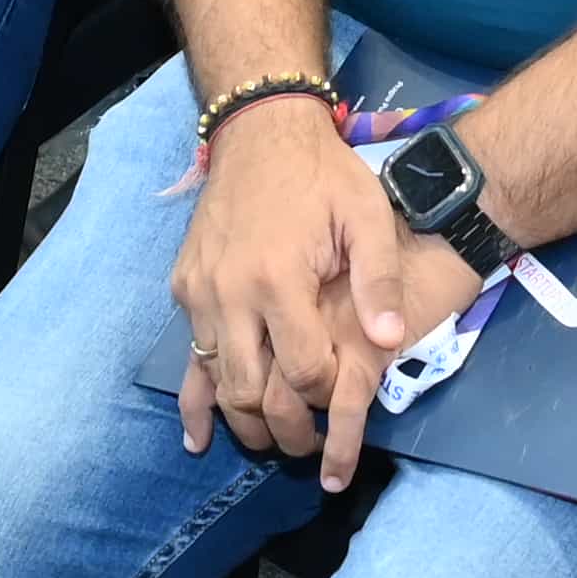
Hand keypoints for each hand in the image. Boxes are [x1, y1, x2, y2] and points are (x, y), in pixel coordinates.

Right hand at [172, 99, 412, 478]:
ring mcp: (200, 293)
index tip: (344, 394)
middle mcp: (230, 293)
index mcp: (278, 278)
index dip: (327, 395)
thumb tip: (391, 340)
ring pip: (218, 382)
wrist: (260, 131)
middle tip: (310, 446)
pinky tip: (198, 437)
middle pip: (252, 391)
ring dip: (244, 420)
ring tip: (273, 440)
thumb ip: (380, 279)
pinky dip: (194, 402)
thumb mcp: (367, 215)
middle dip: (284, 429)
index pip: (303, 369)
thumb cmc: (323, 174)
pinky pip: (188, 358)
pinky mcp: (184, 289)